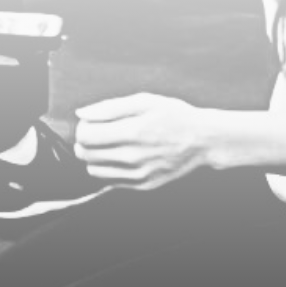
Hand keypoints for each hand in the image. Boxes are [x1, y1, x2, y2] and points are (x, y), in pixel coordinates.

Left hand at [73, 92, 214, 190]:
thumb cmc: (173, 115)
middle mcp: (134, 157)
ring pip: (93, 170)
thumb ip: (109, 107)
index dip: (83, 127)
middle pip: (85, 154)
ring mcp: (140, 174)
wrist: (204, 140)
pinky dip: (109, 169)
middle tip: (99, 132)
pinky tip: (122, 156)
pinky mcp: (144, 185)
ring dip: (94, 157)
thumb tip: (81, 114)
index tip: (93, 122)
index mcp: (132, 132)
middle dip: (85, 141)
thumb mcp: (144, 101)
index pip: (85, 136)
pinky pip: (110, 181)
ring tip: (110, 144)